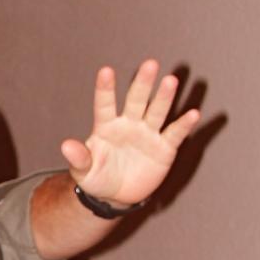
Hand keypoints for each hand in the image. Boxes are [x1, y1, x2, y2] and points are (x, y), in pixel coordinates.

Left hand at [60, 60, 199, 208]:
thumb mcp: (84, 172)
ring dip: (164, 97)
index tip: (106, 71)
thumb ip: (78, 158)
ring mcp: (147, 134)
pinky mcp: (164, 148)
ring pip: (156, 111)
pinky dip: (184, 125)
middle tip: (150, 64)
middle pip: (136, 100)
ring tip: (171, 81)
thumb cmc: (97, 177)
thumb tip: (66, 146)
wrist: (116, 195)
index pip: (105, 105)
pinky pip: (174, 134)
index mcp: (106, 127)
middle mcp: (129, 125)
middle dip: (142, 83)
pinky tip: (193, 113)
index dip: (105, 89)